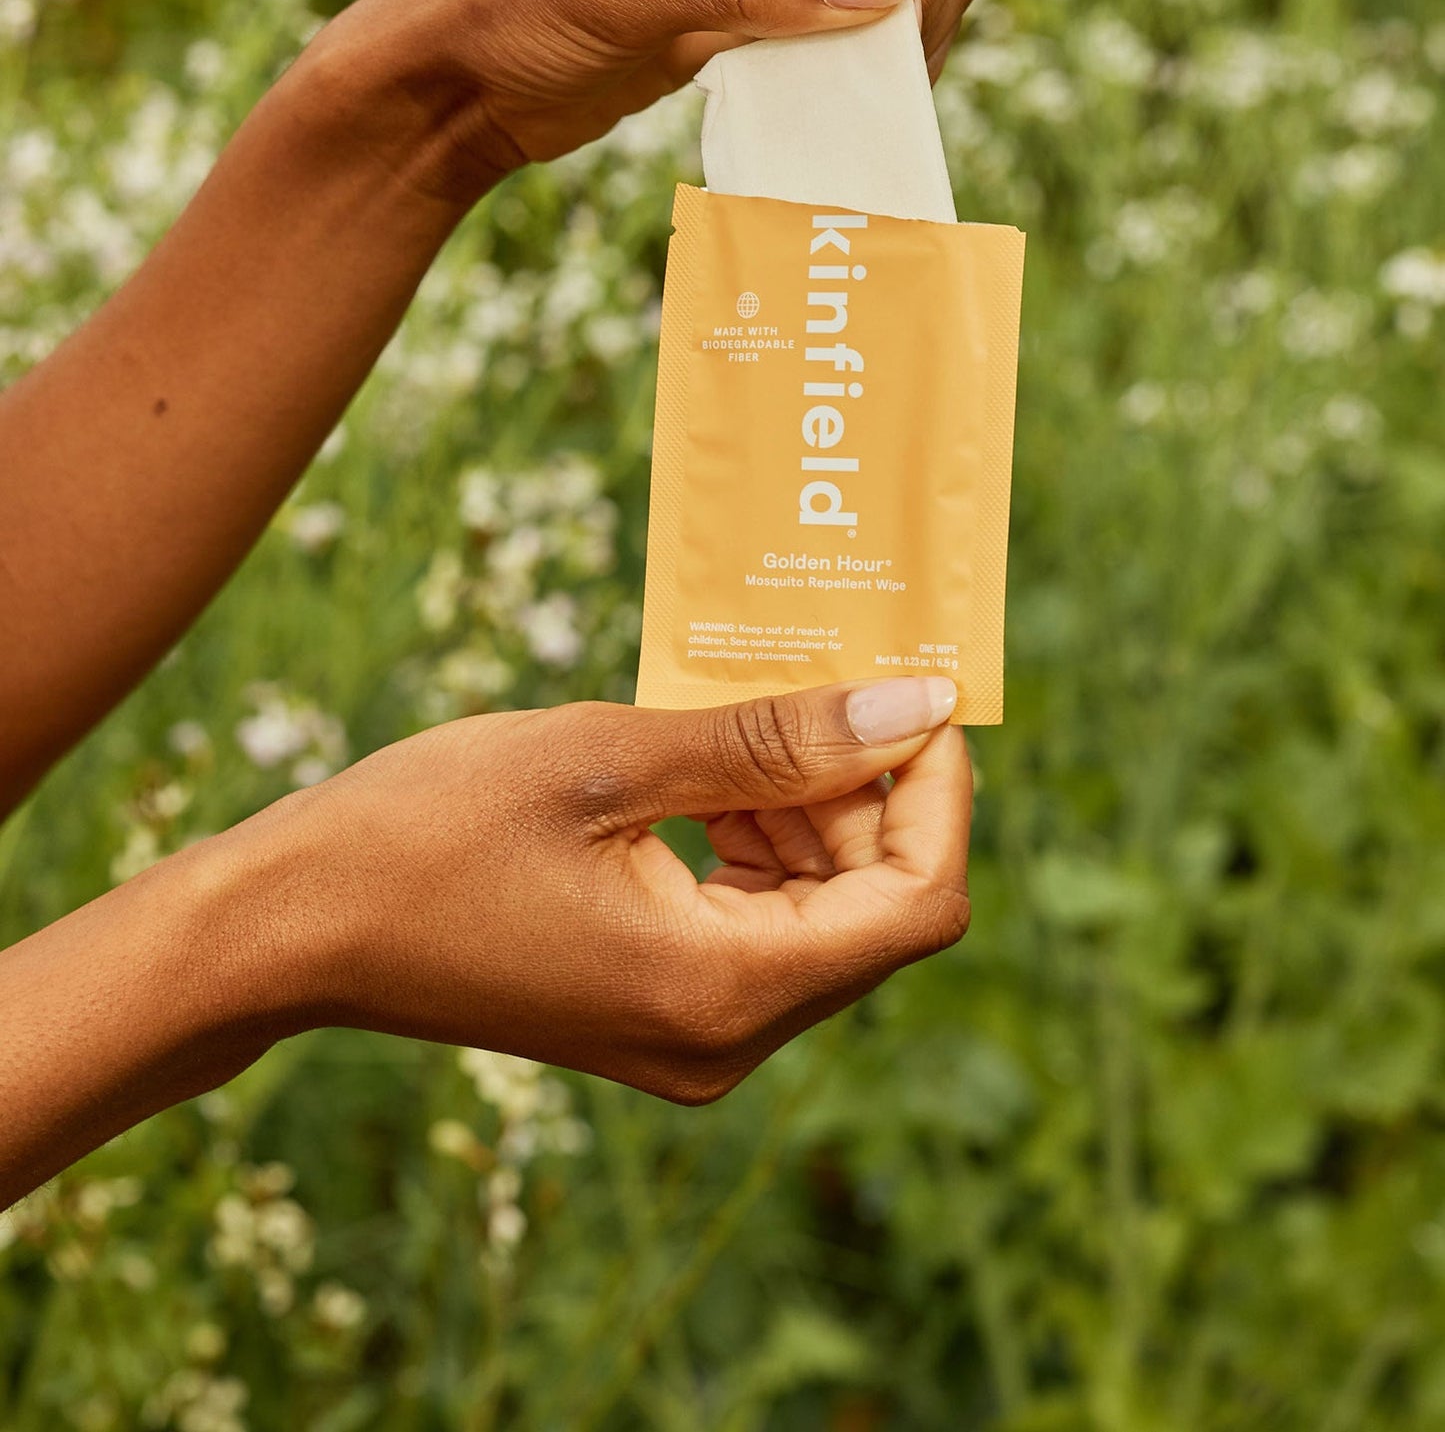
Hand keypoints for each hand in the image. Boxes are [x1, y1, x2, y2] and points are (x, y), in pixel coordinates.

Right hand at [246, 676, 970, 1102]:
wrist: (294, 924)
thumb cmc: (429, 830)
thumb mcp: (610, 757)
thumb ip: (775, 740)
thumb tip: (917, 705)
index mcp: (721, 993)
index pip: (919, 903)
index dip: (939, 790)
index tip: (915, 687)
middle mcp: (724, 1039)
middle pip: (877, 907)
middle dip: (865, 785)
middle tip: (815, 677)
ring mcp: (692, 1035)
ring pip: (822, 910)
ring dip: (808, 805)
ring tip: (740, 715)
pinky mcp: (658, 1010)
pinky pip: (759, 921)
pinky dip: (758, 838)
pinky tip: (706, 770)